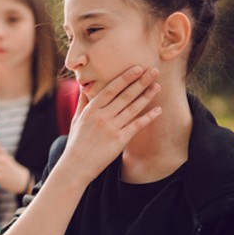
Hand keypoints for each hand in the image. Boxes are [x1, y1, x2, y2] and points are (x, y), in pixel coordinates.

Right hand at [60, 65, 161, 183]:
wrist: (75, 167)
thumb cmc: (76, 143)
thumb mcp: (76, 119)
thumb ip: (83, 102)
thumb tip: (84, 87)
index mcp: (92, 109)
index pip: (111, 89)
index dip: (125, 78)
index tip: (137, 68)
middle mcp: (102, 116)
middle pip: (125, 95)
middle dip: (141, 82)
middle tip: (154, 71)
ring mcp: (111, 128)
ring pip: (133, 108)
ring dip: (147, 96)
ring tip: (157, 86)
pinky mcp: (119, 141)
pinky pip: (136, 126)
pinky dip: (148, 117)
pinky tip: (158, 110)